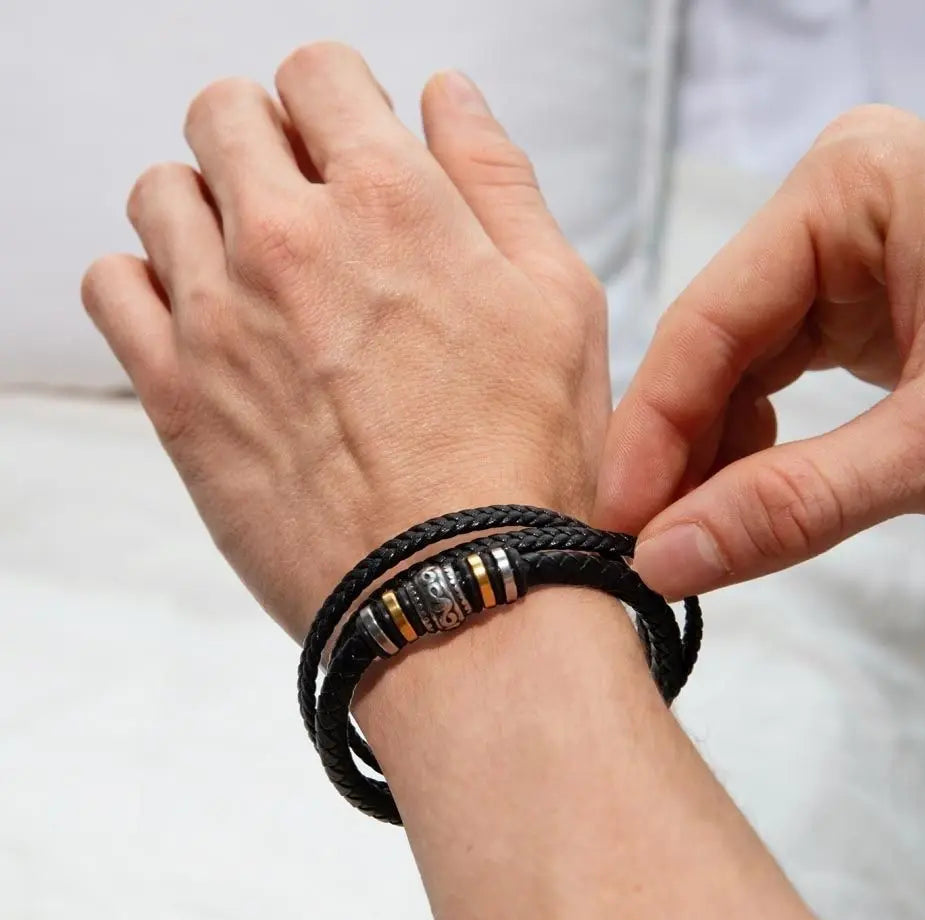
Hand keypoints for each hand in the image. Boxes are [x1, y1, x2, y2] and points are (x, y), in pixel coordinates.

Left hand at [82, 43, 607, 638]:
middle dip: (264, 141)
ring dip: (205, 209)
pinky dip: (146, 283)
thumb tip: (446, 95)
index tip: (349, 146)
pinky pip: (112, 287)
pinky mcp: (176, 394)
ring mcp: (220, 315)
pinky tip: (202, 320)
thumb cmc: (524, 460)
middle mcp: (291, 239)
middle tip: (306, 207)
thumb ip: (499, 180)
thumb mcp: (561, 301)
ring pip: (160, 192)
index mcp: (391, 200)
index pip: (316, 73)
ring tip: (257, 272)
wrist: (457, 590)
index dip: (335, 101)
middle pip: (223, 114)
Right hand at [596, 105, 924, 598]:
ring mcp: (844, 249)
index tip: (616, 522)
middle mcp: (832, 205)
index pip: (710, 320)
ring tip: (685, 532)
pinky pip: (775, 373)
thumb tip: (665, 561)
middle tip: (643, 543)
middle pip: (715, 343)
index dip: (652, 431)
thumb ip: (798, 503)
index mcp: (850, 188)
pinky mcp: (857, 297)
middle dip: (680, 450)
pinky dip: (753, 442)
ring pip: (737, 363)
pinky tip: (738, 496)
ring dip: (709, 453)